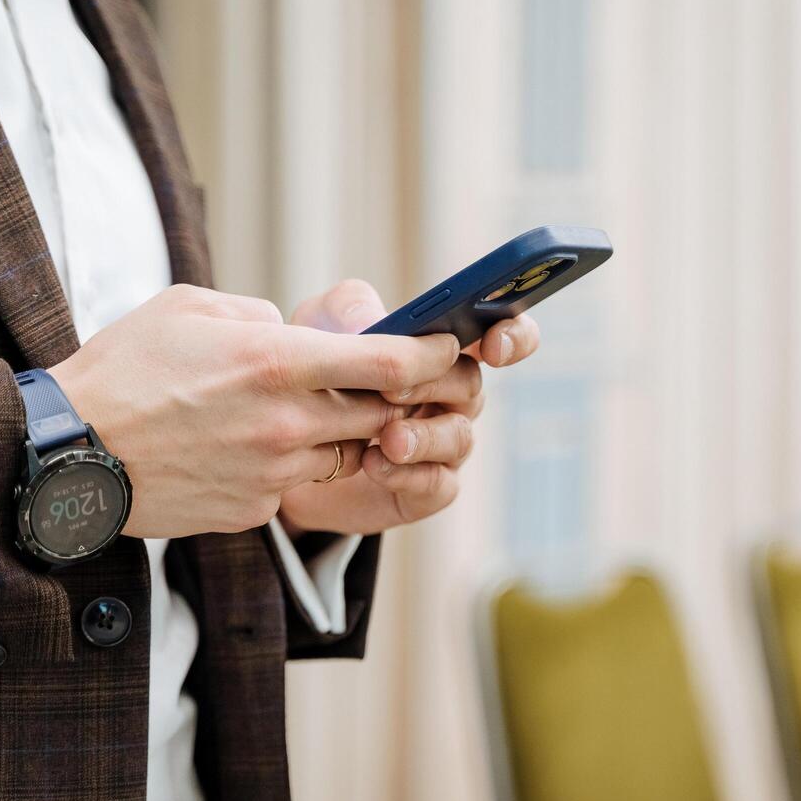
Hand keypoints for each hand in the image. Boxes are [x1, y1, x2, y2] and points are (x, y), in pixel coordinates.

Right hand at [47, 284, 457, 537]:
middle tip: (390, 381)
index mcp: (276, 363)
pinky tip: (247, 447)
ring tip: (295, 411)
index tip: (449, 347)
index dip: (433, 356)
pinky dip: (291, 464)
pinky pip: (297, 484)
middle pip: (382, 414)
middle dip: (395, 398)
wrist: (65, 457)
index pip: (390, 363)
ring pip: (344, 453)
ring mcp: (272, 474)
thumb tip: (297, 331)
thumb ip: (259, 316)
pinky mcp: (254, 510)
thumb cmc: (122, 371)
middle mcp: (285, 423)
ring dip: (341, 434)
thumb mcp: (189, 309)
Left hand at [277, 279, 540, 535]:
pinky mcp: (425, 489)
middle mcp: (454, 396)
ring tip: (386, 438)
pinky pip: (437, 484)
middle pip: (471, 383)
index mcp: (443, 349)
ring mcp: (444, 446)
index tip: (492, 345)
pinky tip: (374, 464)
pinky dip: (407, 474)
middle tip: (390, 389)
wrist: (286, 450)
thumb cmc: (318, 377)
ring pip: (458, 438)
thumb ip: (348, 311)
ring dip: (423, 436)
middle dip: (434, 383)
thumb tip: (376, 322)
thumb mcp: (318, 328)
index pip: (504, 335)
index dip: (513, 337)